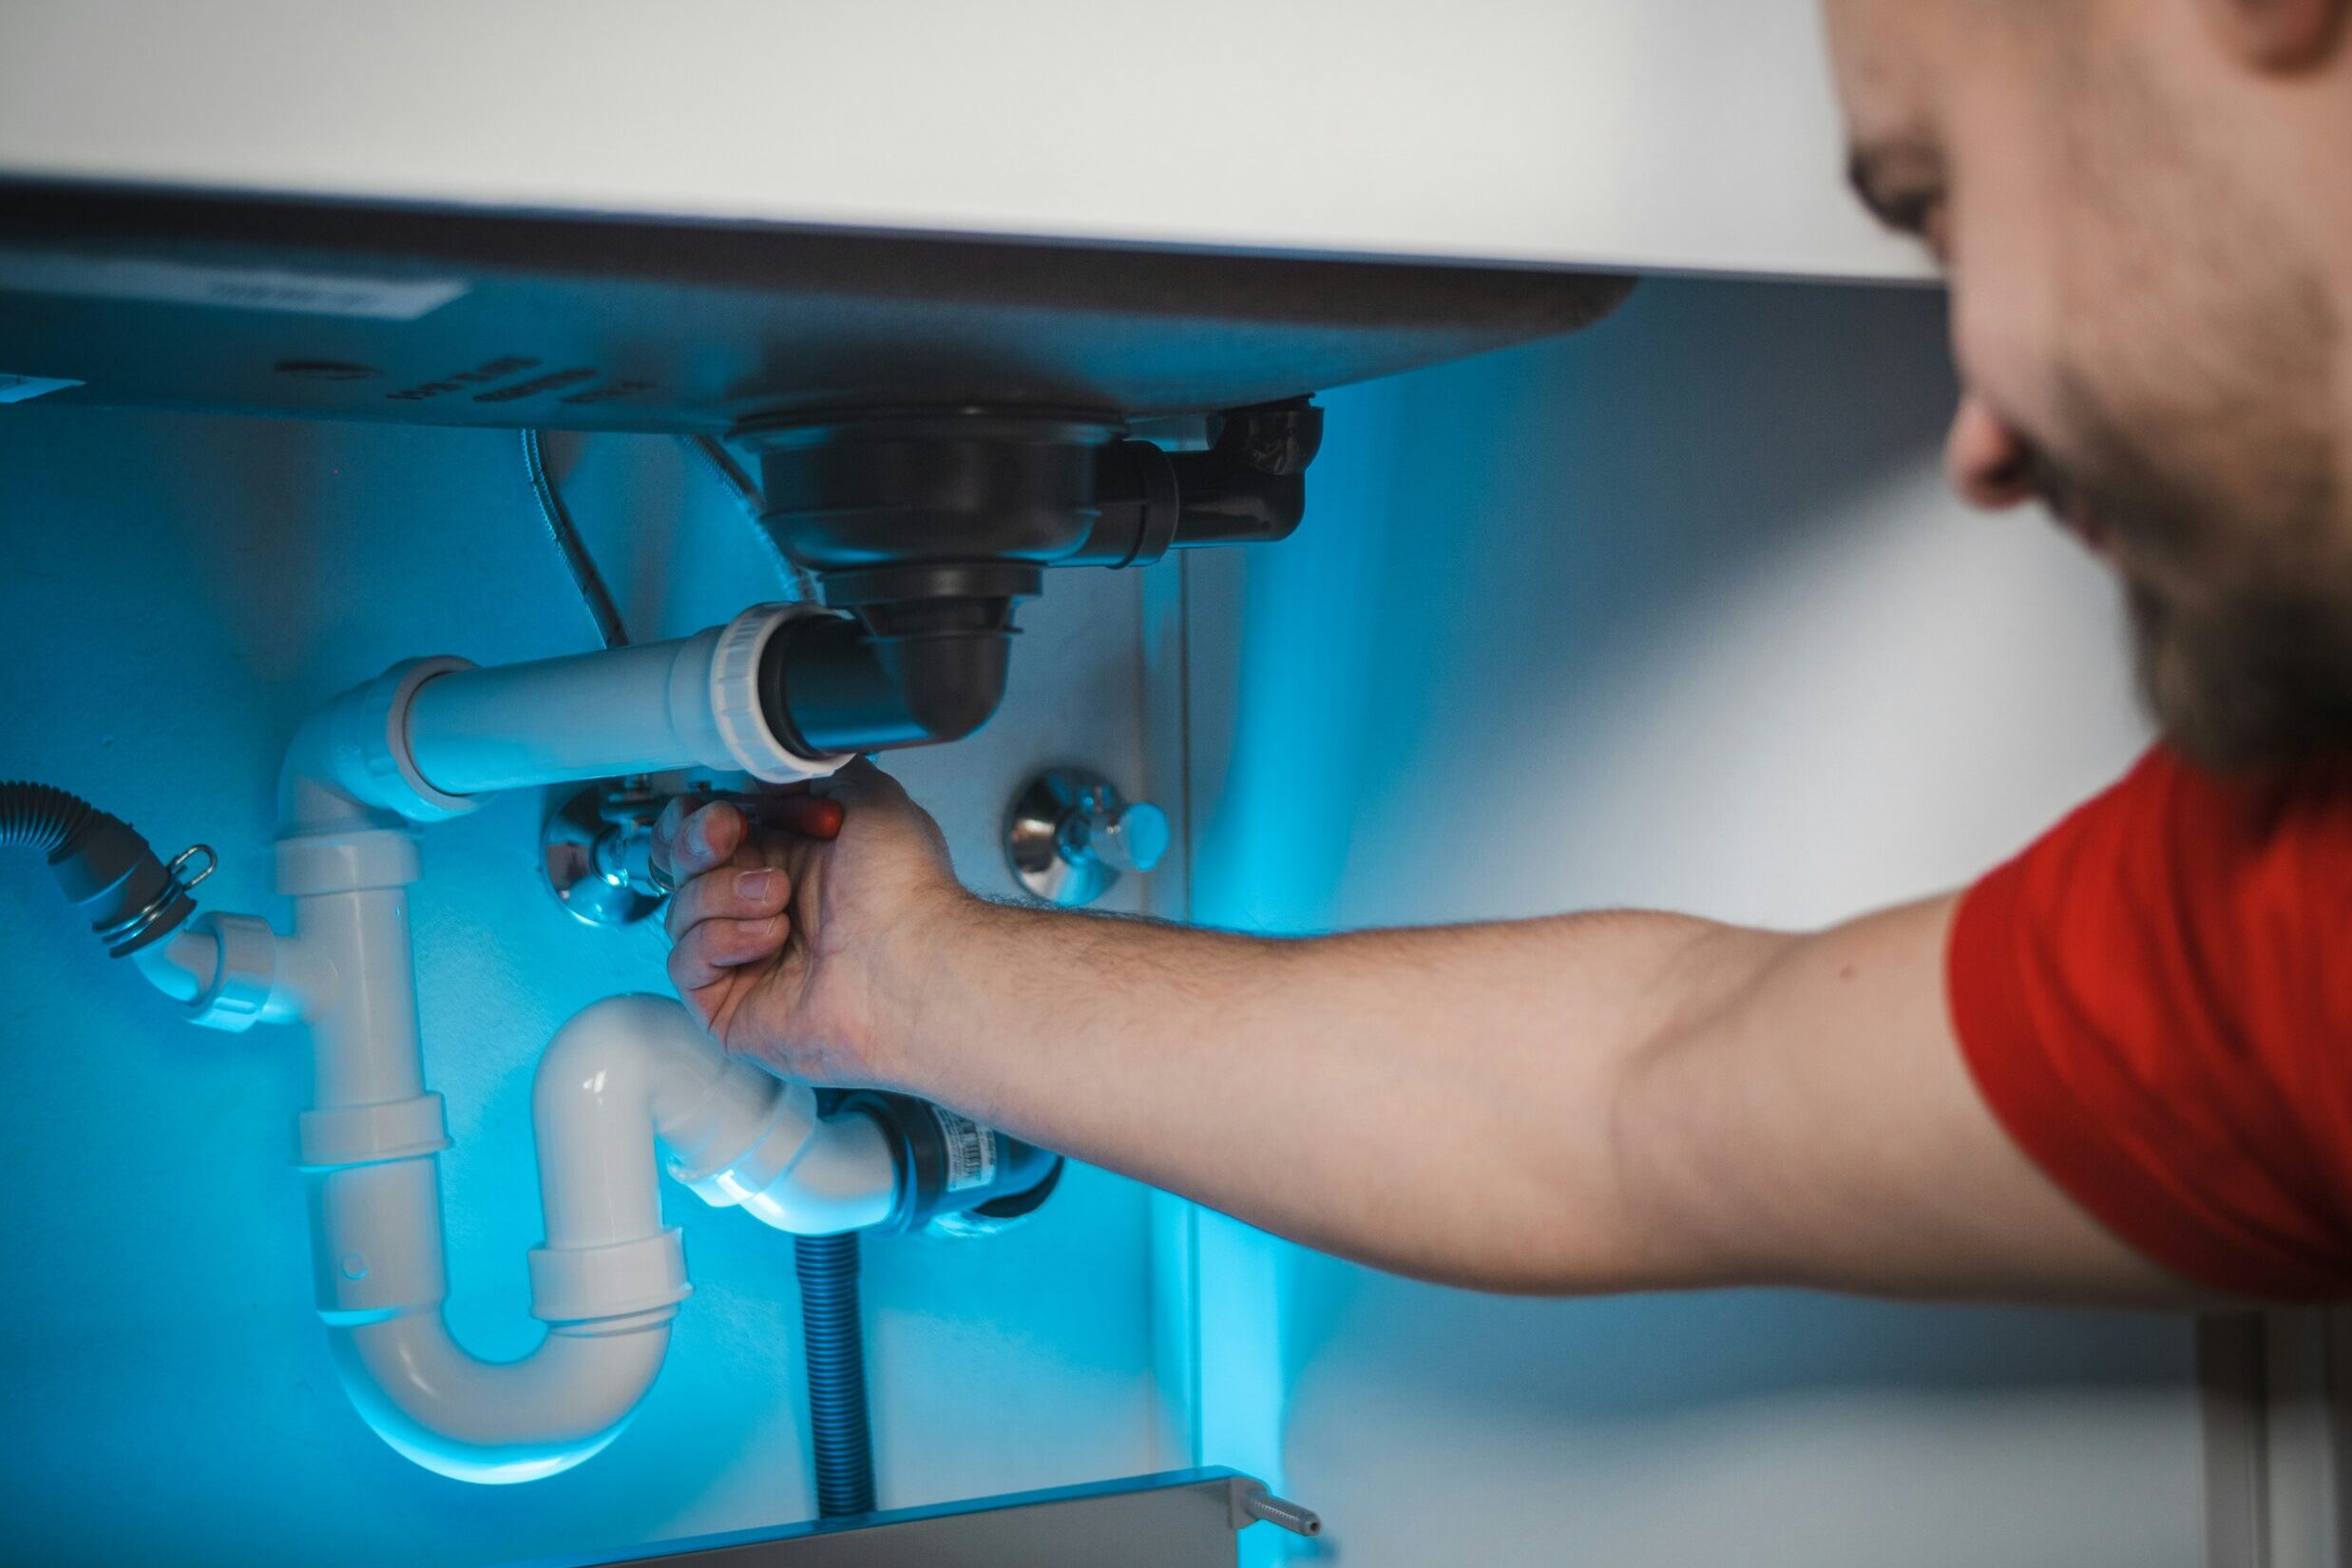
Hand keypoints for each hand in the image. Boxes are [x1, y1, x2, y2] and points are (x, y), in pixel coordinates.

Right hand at [648, 760, 963, 1085]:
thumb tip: (769, 767)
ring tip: (779, 898)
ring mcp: (743, 959)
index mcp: (787, 860)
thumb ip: (815, 769)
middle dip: (696, 842)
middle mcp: (762, 908)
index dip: (697, 819)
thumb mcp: (869, 797)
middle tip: (727, 834)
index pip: (707, 836)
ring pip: (679, 912)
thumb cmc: (903, 890)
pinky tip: (770, 939)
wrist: (913, 957)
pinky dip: (722, 940)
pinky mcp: (728, 1006)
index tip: (719, 809)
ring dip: (724, 893)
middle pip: (681, 869)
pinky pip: (684, 963)